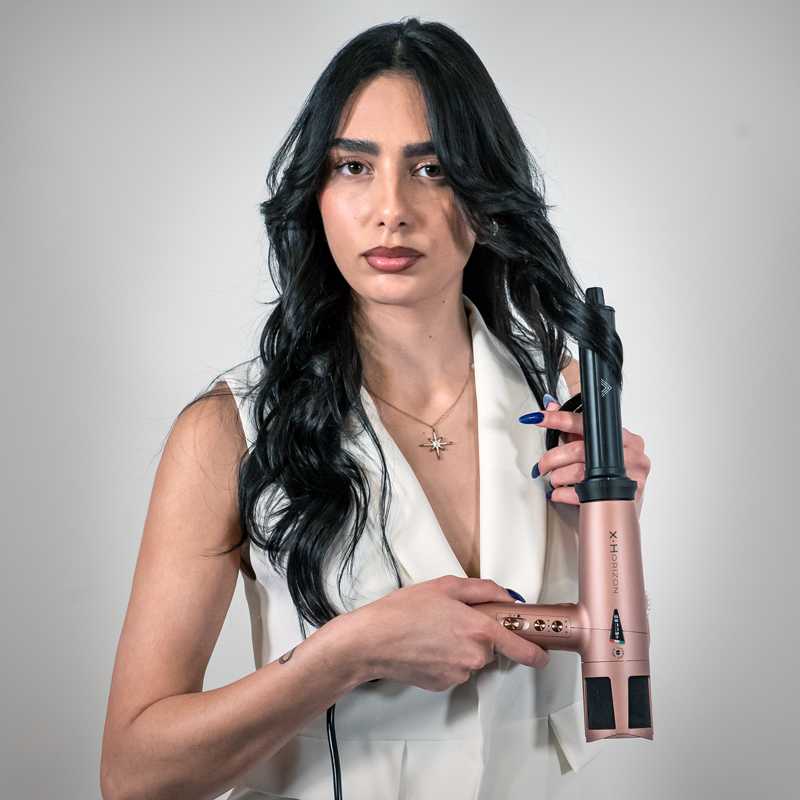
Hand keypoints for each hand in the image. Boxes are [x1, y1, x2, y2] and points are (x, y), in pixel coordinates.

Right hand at [349, 576, 550, 691]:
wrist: (372, 641)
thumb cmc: (403, 611)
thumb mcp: (445, 586)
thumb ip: (483, 589)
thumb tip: (506, 596)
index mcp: (479, 629)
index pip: (521, 648)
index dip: (536, 652)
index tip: (543, 652)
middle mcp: (474, 656)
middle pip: (491, 647)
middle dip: (479, 634)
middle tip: (453, 618)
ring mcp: (459, 674)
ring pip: (472, 659)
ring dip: (461, 646)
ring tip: (433, 631)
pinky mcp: (444, 685)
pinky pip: (455, 669)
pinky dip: (446, 658)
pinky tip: (426, 646)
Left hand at [520, 396, 650, 517]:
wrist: (624, 503)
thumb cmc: (610, 472)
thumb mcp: (593, 446)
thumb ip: (573, 427)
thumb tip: (551, 406)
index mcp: (622, 435)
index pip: (587, 422)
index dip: (559, 419)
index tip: (539, 418)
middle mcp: (630, 452)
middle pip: (580, 450)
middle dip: (553, 458)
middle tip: (542, 465)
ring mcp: (630, 473)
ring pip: (582, 471)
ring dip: (559, 476)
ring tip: (555, 479)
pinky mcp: (625, 495)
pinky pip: (586, 493)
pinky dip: (565, 493)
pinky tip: (560, 492)